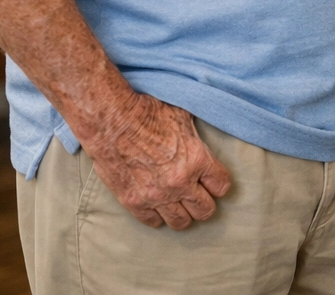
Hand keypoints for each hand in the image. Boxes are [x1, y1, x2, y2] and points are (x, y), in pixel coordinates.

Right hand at [83, 92, 231, 229]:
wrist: (112, 120)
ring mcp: (156, 195)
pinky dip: (157, 216)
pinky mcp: (133, 202)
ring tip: (180, 204)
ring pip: (181, 222)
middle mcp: (180, 182)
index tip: (213, 181)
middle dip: (205, 203)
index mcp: (197, 160)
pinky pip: (153, 222)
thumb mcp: (185, 117)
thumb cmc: (148, 112)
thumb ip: (197, 137)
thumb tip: (204, 138)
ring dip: (183, 213)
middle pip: (205, 210)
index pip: (222, 186)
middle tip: (199, 195)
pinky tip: (158, 206)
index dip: (219, 183)